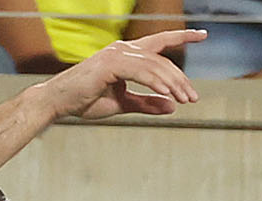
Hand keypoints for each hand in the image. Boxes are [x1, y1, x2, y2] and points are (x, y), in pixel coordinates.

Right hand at [35, 29, 204, 119]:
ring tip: (185, 100)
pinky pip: (142, 72)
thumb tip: (172, 106)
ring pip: (155, 66)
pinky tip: (168, 94)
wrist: (58, 103)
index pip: (160, 42)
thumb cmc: (86, 101)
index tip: (202, 34)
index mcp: (127, 55)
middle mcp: (124, 49)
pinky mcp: (111, 64)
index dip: (182, 36)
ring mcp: (117, 54)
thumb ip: (147, 103)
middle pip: (162, 60)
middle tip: (193, 98)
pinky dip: (157, 83)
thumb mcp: (123, 104)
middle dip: (180, 79)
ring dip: (172, 84)